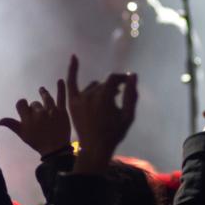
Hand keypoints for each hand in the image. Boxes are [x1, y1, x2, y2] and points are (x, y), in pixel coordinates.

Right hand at [0, 73, 69, 156]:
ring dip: (43, 93)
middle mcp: (38, 112)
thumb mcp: (23, 134)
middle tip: (38, 113)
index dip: (22, 104)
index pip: (21, 104)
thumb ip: (12, 125)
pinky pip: (61, 98)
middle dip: (34, 107)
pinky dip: (61, 88)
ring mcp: (51, 111)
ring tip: (42, 90)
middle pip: (34, 103)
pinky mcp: (62, 111)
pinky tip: (60, 80)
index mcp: (27, 118)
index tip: (24, 106)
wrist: (55, 149)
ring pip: (46, 98)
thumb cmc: (37, 142)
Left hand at [66, 55, 137, 172]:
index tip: (127, 84)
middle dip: (112, 88)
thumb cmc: (114, 133)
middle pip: (103, 84)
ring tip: (106, 101)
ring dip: (100, 90)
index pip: (113, 79)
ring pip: (92, 86)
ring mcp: (79, 98)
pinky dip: (73, 69)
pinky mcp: (72, 102)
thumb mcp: (128, 116)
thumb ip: (131, 95)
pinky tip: (74, 56)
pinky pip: (72, 82)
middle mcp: (90, 95)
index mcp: (104, 97)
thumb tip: (132, 75)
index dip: (122, 80)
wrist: (95, 147)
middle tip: (118, 98)